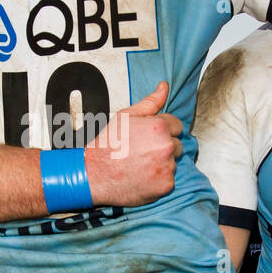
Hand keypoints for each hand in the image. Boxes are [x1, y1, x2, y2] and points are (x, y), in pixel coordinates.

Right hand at [85, 81, 182, 206]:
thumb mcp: (126, 116)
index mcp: (159, 127)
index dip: (162, 130)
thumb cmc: (107, 145)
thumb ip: (150, 102)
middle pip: (176, 144)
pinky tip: (143, 176)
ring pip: (173, 162)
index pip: (177, 125)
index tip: (148, 137)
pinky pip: (169, 179)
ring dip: (162, 163)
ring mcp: (167, 167)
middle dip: (163, 146)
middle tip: (142, 152)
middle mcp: (166, 146)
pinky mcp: (165, 185)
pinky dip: (159, 179)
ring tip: (140, 164)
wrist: (94, 174)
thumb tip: (164, 87)